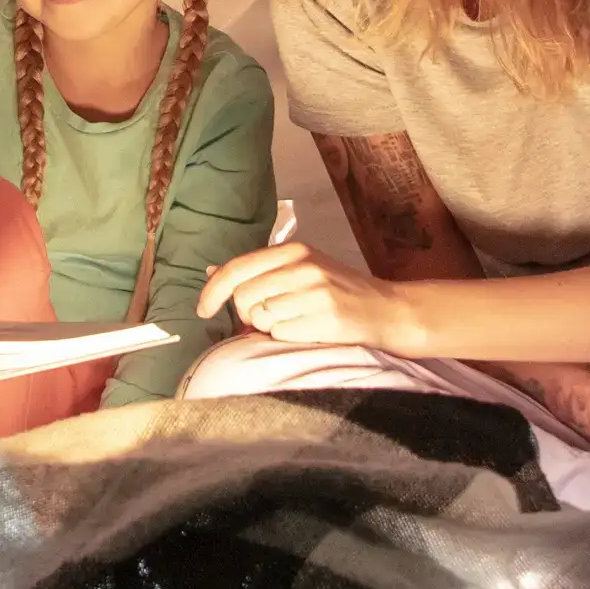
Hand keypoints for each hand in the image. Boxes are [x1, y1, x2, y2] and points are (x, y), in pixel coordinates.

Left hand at [194, 237, 419, 355]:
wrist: (386, 310)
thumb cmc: (338, 292)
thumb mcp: (301, 269)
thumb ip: (258, 271)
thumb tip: (211, 272)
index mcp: (294, 250)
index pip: (237, 268)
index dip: (213, 291)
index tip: (203, 309)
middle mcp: (303, 266)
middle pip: (244, 297)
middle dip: (248, 314)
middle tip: (272, 316)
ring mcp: (314, 292)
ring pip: (261, 317)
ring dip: (269, 327)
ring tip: (294, 321)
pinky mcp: (324, 318)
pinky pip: (281, 335)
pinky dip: (286, 338)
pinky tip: (307, 330)